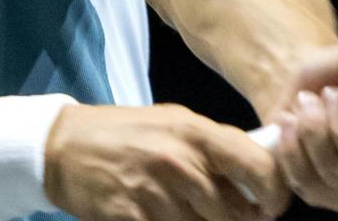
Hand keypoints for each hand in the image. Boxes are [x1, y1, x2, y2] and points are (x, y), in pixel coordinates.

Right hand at [44, 103, 290, 220]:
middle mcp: (181, 161)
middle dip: (234, 220)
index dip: (274, 193)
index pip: (259, 166)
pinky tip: (157, 215)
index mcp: (198, 133)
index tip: (269, 207)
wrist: (63, 146)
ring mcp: (155, 191)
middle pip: (234, 213)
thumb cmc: (127, 134)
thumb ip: (216, 149)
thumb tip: (258, 178)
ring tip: (180, 209)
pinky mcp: (130, 215)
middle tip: (221, 213)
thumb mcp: (176, 125)